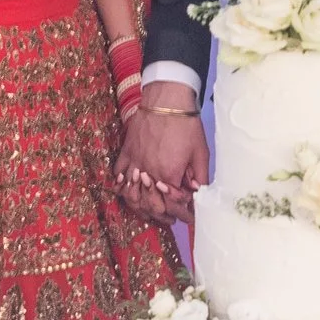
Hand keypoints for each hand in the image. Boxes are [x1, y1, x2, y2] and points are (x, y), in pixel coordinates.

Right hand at [115, 102, 207, 223]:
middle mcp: (148, 173)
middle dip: (163, 216)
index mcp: (168, 175)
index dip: (182, 215)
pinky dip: (122, 187)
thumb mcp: (200, 152)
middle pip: (151, 205)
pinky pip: (119, 175)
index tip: (189, 219)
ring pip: (132, 195)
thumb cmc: (186, 125)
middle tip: (172, 219)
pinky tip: (128, 192)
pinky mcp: (126, 152)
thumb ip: (200, 177)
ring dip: (142, 207)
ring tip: (151, 212)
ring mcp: (134, 163)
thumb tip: (199, 194)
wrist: (166, 99)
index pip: (173, 205)